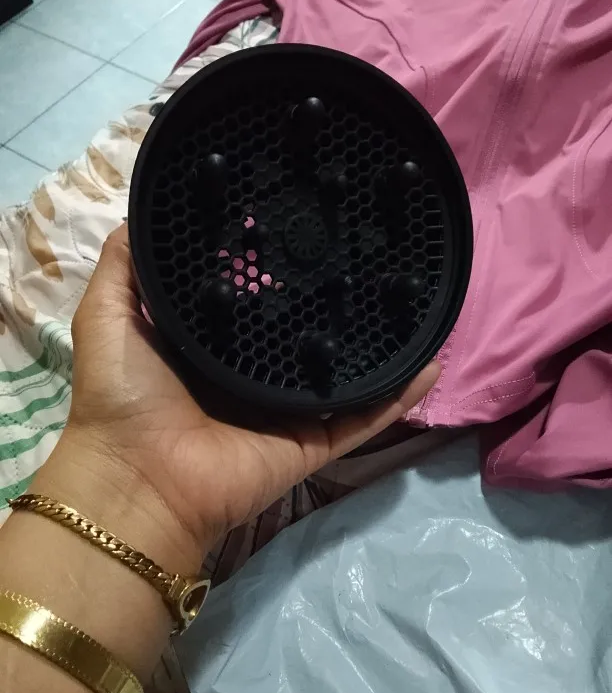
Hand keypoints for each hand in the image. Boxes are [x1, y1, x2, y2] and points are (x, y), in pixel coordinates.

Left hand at [61, 224, 438, 565]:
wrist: (139, 481)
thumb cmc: (124, 395)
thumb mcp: (109, 314)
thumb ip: (126, 264)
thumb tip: (147, 212)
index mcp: (209, 346)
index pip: (254, 298)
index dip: (276, 266)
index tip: (304, 223)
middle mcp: (251, 374)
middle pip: (303, 333)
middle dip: (333, 300)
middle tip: (368, 251)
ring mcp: (286, 410)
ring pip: (342, 373)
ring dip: (377, 344)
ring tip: (409, 299)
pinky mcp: (311, 441)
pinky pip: (363, 417)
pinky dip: (398, 396)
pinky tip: (430, 360)